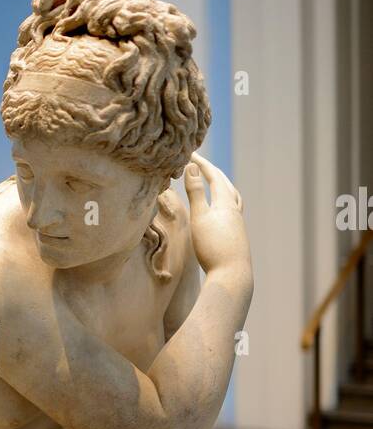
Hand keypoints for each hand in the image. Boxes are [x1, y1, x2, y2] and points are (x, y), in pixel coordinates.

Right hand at [185, 154, 250, 282]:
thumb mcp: (199, 217)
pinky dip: (226, 201)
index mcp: (225, 202)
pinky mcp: (238, 235)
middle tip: (200, 164)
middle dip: (212, 172)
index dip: (202, 164)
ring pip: (233, 197)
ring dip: (223, 185)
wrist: (232, 275)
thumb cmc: (212, 247)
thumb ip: (195, 192)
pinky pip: (233, 209)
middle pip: (225, 184)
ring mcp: (238, 223)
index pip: (214, 176)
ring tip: (216, 183)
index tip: (191, 153)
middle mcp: (235, 210)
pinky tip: (222, 212)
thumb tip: (191, 166)